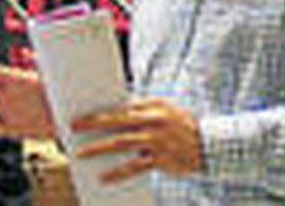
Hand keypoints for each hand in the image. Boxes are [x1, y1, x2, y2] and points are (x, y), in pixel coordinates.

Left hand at [72, 98, 202, 183]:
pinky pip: (135, 167)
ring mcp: (157, 141)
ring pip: (122, 144)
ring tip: (80, 153)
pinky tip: (103, 177)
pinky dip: (118, 173)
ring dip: (99, 148)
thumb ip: (142, 109)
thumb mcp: (165, 111)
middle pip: (117, 122)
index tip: (81, 113)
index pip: (121, 107)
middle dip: (93, 124)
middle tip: (73, 127)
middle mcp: (153, 122)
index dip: (100, 111)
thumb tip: (116, 111)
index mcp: (153, 107)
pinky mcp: (161, 160)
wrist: (211, 145)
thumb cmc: (183, 126)